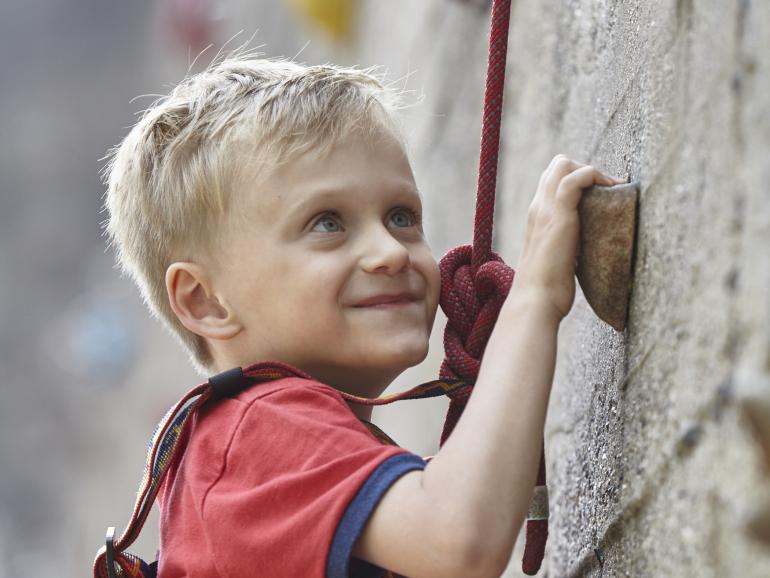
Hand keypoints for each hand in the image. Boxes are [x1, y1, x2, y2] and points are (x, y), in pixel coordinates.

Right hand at [509, 154, 623, 320]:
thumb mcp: (555, 259)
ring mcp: (546, 210)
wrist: (535, 300)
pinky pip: (576, 179)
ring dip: (592, 171)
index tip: (598, 195)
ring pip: (563, 164)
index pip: (551, 180)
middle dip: (584, 169)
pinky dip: (594, 176)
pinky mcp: (559, 216)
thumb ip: (564, 247)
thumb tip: (582, 251)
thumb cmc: (546, 289)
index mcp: (536, 217)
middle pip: (556, 165)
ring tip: (611, 189)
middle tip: (605, 190)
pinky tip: (610, 191)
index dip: (575, 178)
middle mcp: (538, 208)